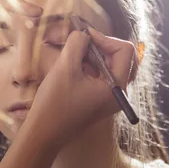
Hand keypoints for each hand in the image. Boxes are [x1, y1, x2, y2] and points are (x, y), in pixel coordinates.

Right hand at [25, 28, 136, 146]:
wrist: (43, 134)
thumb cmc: (54, 104)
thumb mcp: (66, 67)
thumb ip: (77, 43)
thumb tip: (83, 33)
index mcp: (118, 87)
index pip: (125, 50)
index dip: (104, 38)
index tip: (83, 36)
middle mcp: (119, 94)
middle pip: (120, 57)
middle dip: (100, 46)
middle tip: (79, 43)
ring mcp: (109, 98)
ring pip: (110, 65)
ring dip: (93, 55)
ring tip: (72, 56)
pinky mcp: (99, 101)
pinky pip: (101, 76)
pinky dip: (89, 67)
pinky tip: (72, 68)